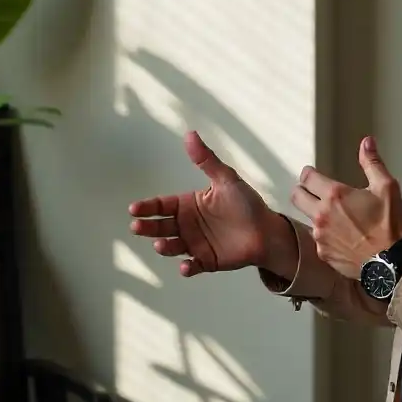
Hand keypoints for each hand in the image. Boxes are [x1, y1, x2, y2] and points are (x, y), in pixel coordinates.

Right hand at [128, 131, 291, 276]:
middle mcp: (187, 225)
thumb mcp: (226, 179)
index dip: (147, 207)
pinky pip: (193, 266)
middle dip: (147, 227)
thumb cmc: (246, 203)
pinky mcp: (206, 261)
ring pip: (173, 247)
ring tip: (161, 244)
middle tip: (137, 226)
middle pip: (160, 226)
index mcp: (188, 205)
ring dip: (165, 247)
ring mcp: (195, 244)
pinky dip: (187, 268)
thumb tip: (190, 134)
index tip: (134, 208)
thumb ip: (207, 160)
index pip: (161, 205)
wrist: (267, 230)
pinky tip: (185, 267)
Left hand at [290, 136, 401, 279]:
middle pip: (296, 196)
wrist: (392, 262)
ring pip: (306, 219)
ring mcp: (320, 236)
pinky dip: (325, 236)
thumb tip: (366, 142)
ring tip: (333, 217)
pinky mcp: (324, 254)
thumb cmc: (391, 225)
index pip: (307, 177)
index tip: (313, 174)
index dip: (309, 173)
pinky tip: (341, 237)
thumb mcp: (387, 188)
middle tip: (314, 192)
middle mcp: (321, 214)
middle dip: (303, 191)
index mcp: (335, 195)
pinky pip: (317, 240)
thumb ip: (372, 163)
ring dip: (315, 215)